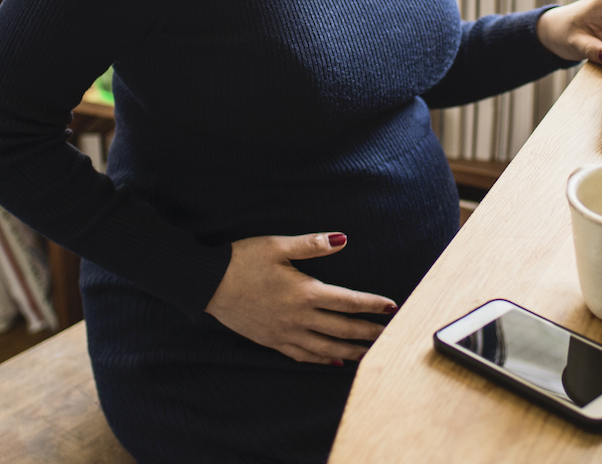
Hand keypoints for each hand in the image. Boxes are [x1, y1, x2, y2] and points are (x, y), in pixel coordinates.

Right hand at [204, 232, 396, 364]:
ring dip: (350, 350)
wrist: (209, 284)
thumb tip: (342, 239)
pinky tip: (332, 361)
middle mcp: (298, 317)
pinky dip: (321, 360)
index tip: (391, 306)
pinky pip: (302, 355)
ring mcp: (285, 333)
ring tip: (369, 352)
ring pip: (325, 348)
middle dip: (368, 332)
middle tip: (390, 335)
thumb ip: (312, 244)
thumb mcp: (278, 245)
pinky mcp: (271, 341)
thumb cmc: (244, 259)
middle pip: (342, 328)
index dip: (372, 304)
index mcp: (304, 292)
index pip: (348, 301)